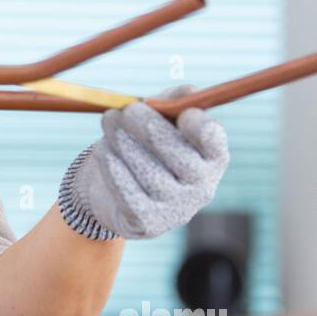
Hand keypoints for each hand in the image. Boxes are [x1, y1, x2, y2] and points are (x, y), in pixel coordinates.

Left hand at [58, 85, 228, 239]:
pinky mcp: (148, 223)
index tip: (181, 112)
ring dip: (123, 142)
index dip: (200, 127)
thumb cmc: (146, 146)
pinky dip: (112, 167)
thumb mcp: (162, 119)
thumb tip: (188, 92)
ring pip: (149, 172)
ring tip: (109, 122)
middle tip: (125, 110)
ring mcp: (176, 209)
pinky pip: (128, 192)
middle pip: (177, 155)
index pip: (214, 142)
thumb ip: (175, 101)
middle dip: (147, 127)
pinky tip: (103, 150)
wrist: (115, 191)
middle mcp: (201, 187)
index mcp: (212, 158)